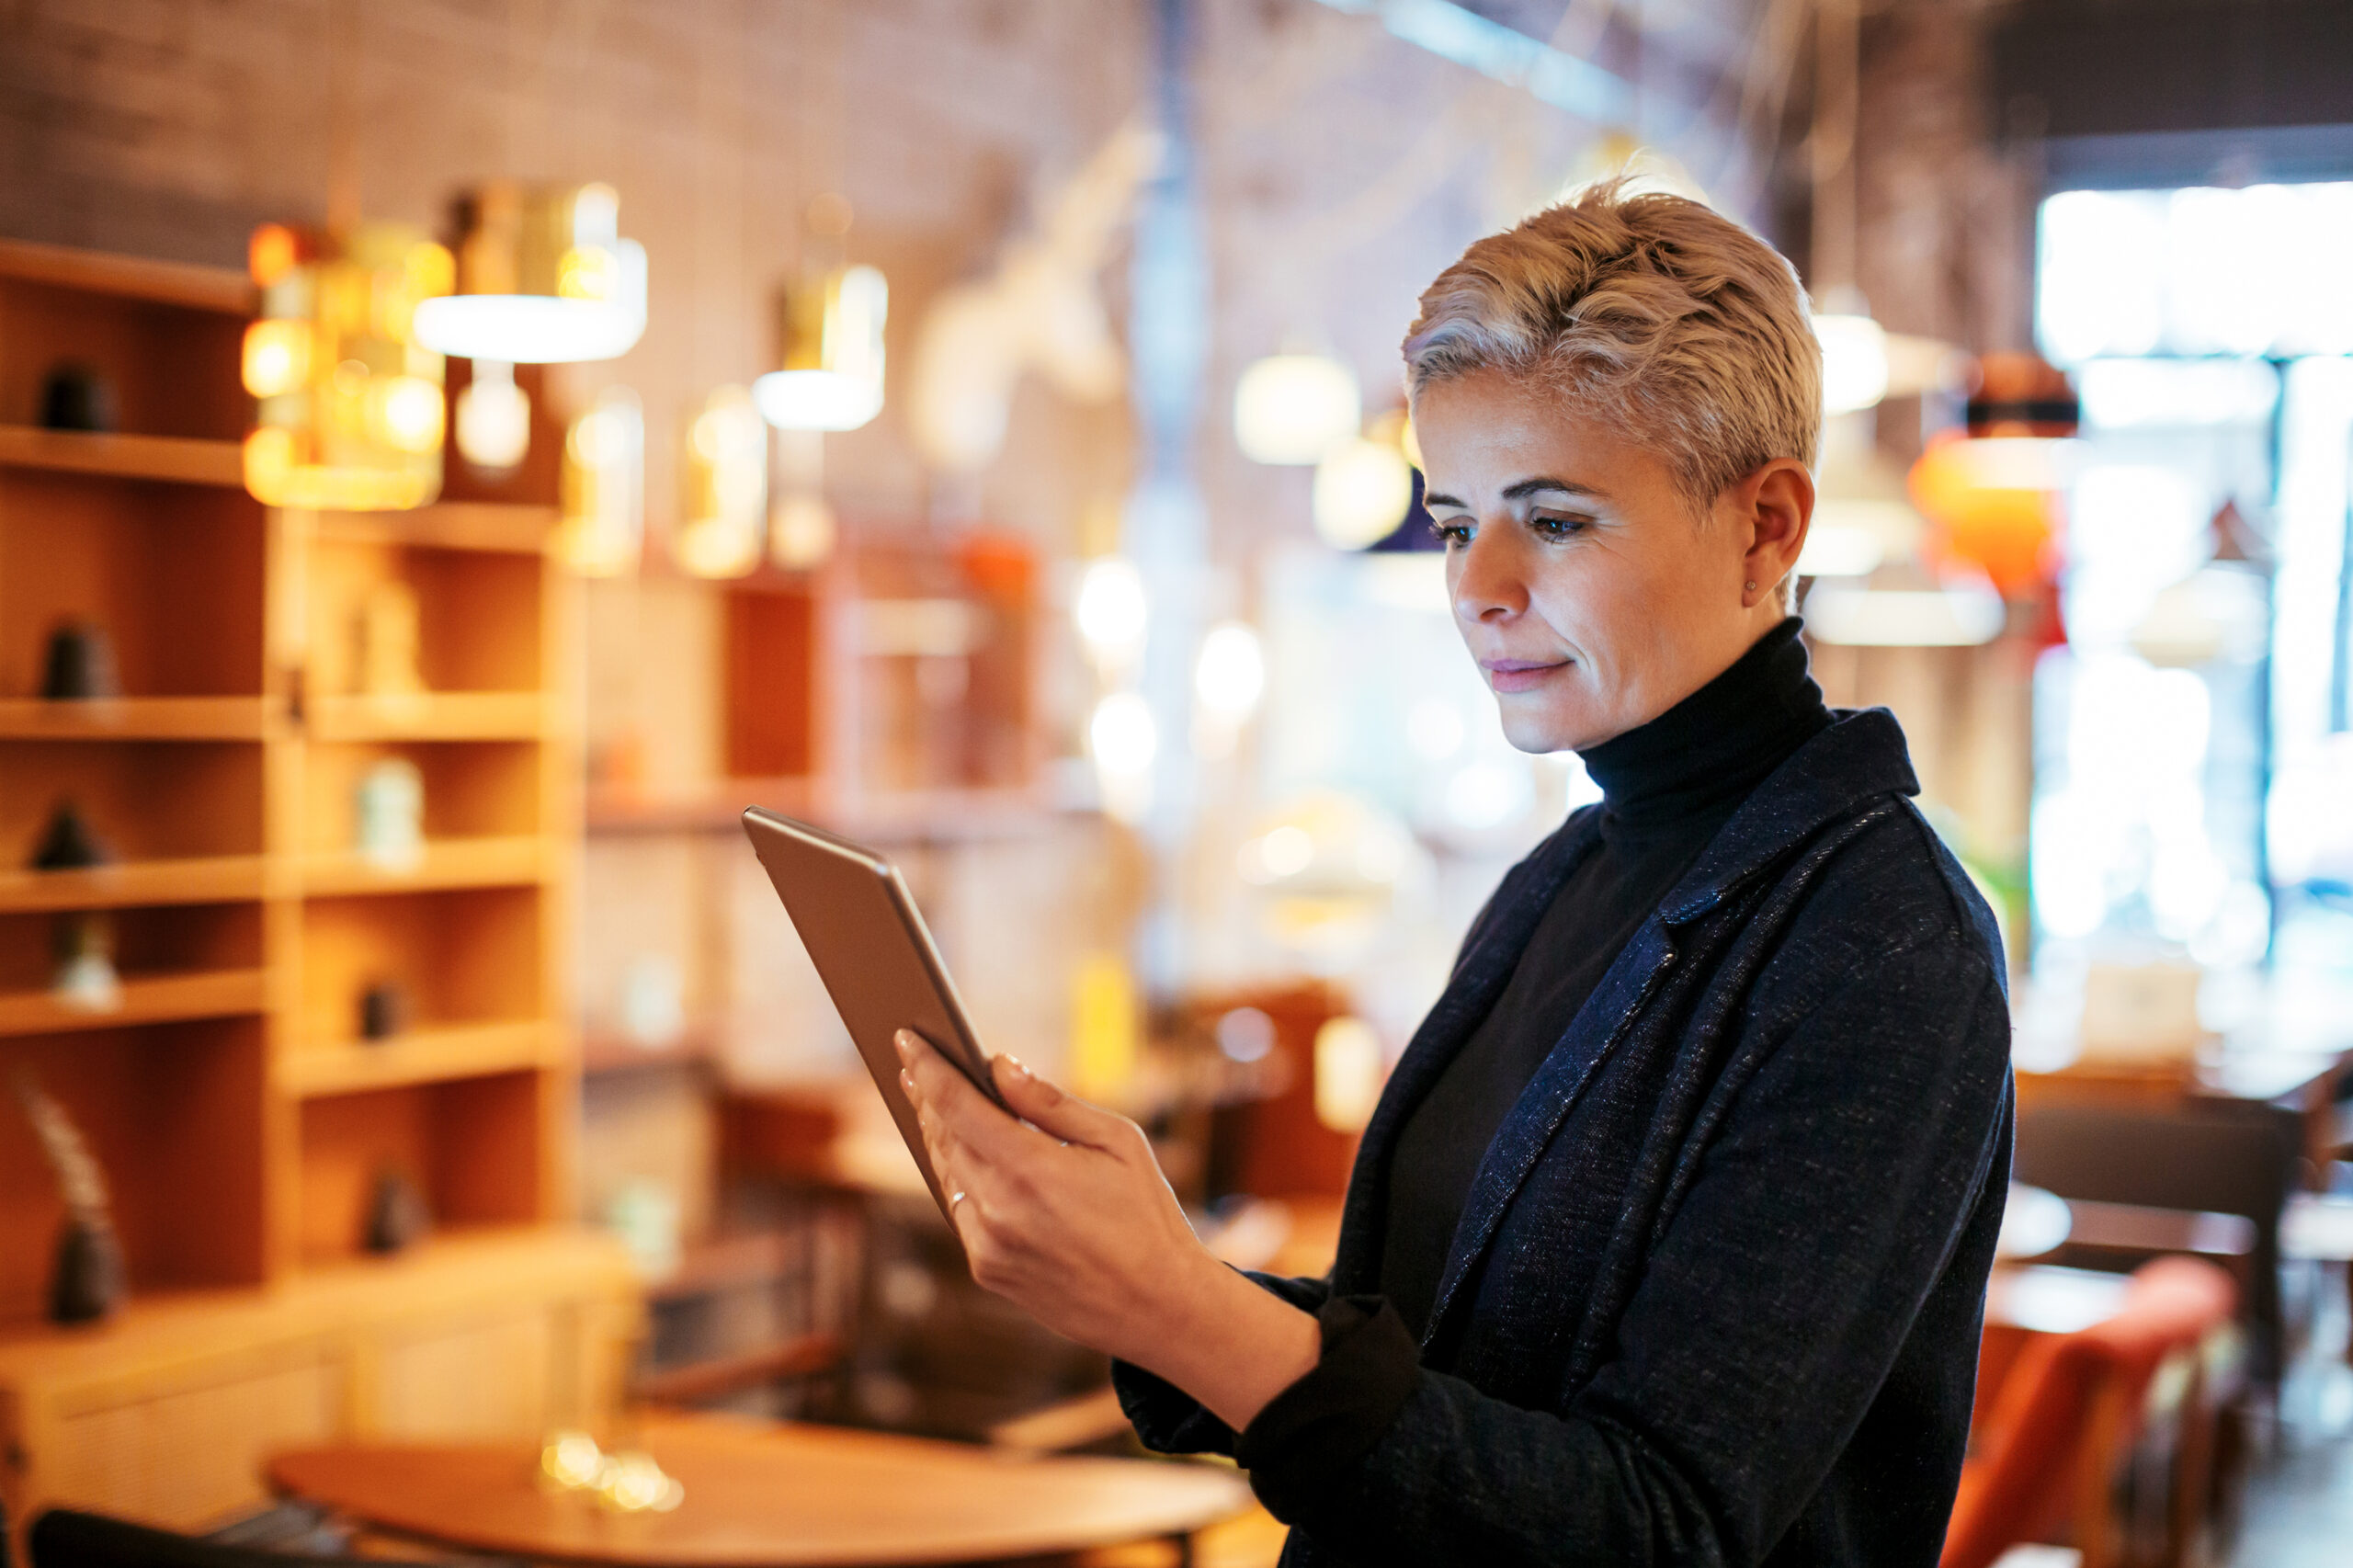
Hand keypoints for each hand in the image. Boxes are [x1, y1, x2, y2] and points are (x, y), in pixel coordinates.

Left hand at [894, 1028, 1318, 1429]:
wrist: (1157, 1306)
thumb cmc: (1147, 1214)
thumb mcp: (1118, 1141)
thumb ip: (1050, 1102)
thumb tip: (998, 1067)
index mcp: (1032, 1168)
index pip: (957, 1104)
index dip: (927, 1068)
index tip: (904, 1039)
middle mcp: (999, 1209)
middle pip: (944, 1137)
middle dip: (928, 1097)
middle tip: (916, 1065)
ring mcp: (988, 1246)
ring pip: (947, 1175)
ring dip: (940, 1137)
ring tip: (935, 1104)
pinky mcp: (987, 1271)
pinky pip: (961, 1212)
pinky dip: (962, 1180)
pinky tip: (966, 1159)